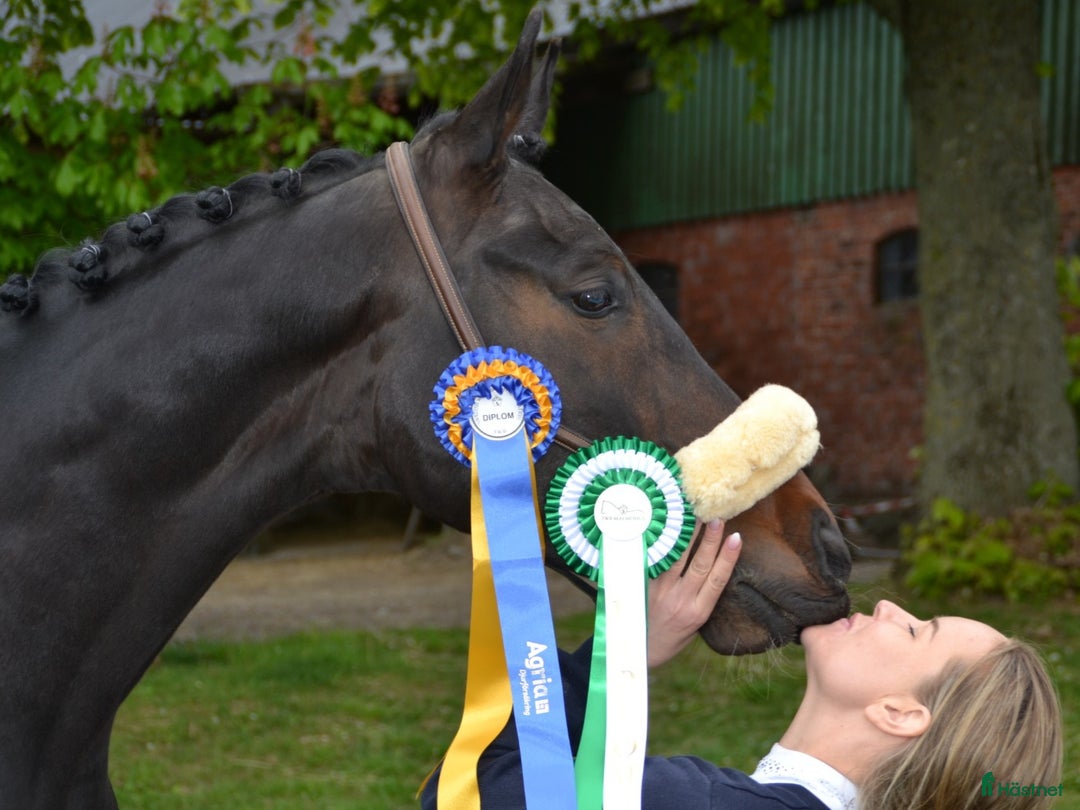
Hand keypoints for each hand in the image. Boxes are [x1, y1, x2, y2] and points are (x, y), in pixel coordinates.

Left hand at [647, 519, 741, 666]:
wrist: (637, 650)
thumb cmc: (671, 637)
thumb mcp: (694, 625)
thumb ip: (701, 598)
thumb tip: (710, 565)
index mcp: (698, 612)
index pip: (717, 579)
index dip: (728, 557)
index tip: (737, 538)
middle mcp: (681, 600)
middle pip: (700, 564)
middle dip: (710, 540)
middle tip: (717, 517)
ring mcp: (661, 592)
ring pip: (677, 559)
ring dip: (687, 536)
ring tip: (694, 515)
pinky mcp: (644, 586)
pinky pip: (656, 561)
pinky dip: (663, 544)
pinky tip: (666, 527)